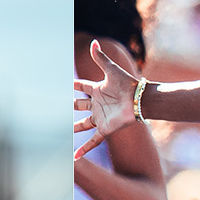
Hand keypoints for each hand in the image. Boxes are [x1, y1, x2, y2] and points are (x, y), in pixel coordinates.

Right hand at [74, 40, 140, 160]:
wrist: (139, 100)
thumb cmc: (127, 84)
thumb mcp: (111, 70)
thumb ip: (100, 58)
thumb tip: (93, 41)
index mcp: (98, 90)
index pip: (83, 86)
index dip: (76, 85)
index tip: (68, 84)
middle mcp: (98, 104)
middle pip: (81, 106)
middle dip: (71, 107)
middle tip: (59, 108)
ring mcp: (101, 117)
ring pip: (84, 124)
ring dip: (74, 128)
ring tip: (63, 132)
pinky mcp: (105, 129)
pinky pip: (93, 141)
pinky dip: (84, 149)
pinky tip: (75, 158)